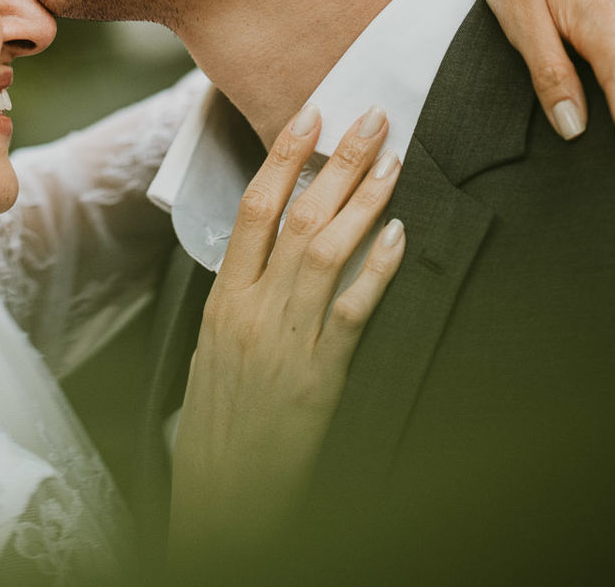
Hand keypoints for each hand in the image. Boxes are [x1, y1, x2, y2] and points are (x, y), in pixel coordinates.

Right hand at [168, 103, 405, 569]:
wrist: (222, 499)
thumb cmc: (216, 429)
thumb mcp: (212, 355)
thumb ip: (239, 304)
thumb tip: (263, 259)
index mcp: (223, 302)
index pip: (253, 210)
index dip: (283, 158)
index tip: (310, 115)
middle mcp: (252, 312)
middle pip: (297, 217)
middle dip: (336, 161)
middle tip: (370, 116)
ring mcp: (287, 342)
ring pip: (327, 252)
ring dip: (364, 200)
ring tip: (393, 159)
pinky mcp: (319, 378)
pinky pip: (353, 312)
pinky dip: (379, 270)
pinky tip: (402, 237)